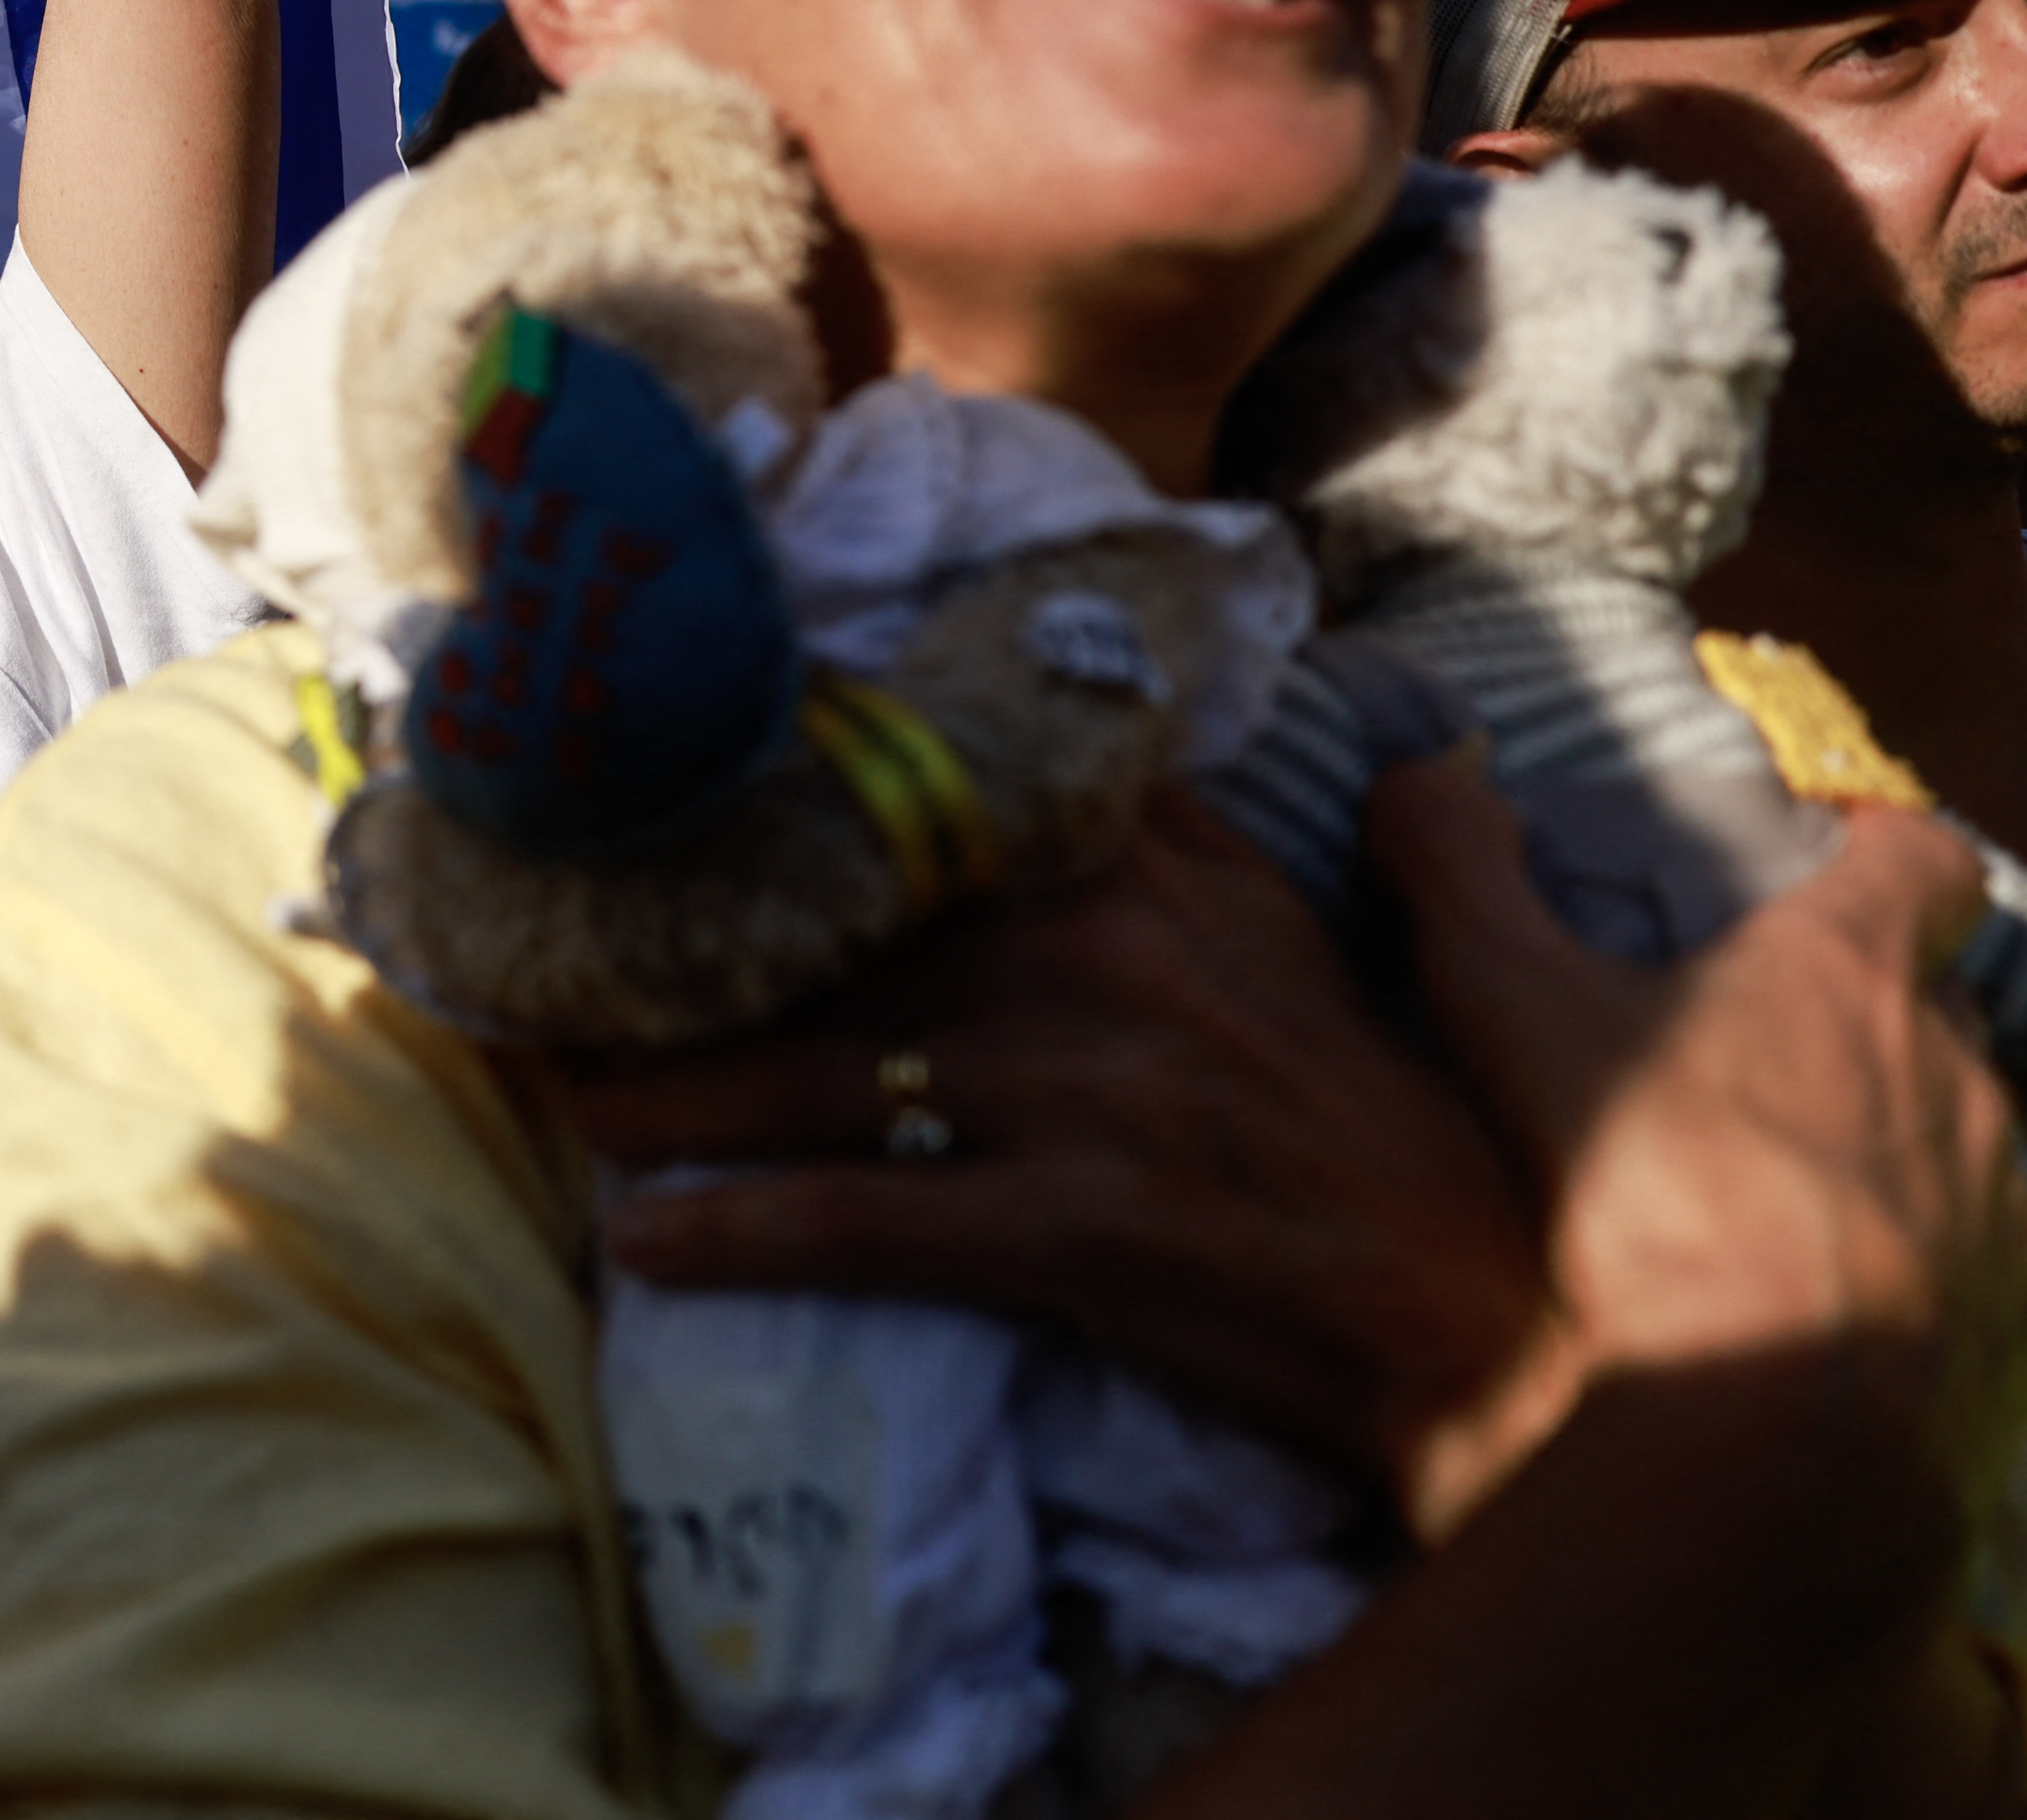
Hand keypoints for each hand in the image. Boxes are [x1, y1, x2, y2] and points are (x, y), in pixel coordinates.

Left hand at [572, 781, 1560, 1532]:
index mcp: (1131, 859)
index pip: (910, 795)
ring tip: (569, 1101)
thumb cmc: (1349, 1110)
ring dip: (665, 1098)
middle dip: (677, 961)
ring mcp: (1077, 1085)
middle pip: (825, 937)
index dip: (759, 798)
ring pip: (807, 1072)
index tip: (634, 799)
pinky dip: (733, 1230)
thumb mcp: (1258, 919)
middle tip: (557, 972)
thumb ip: (1141, 821)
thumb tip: (1031, 719)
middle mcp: (1093, 945)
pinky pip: (854, 1220)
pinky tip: (644, 1242)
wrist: (1469, 1307)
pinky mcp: (1070, 1224)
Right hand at [1374, 754, 2026, 1533]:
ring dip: (1889, 1159)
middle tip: (1757, 1056)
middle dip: (1862, 1023)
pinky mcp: (2015, 1332)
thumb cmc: (1650, 1187)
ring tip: (1783, 1210)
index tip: (1834, 857)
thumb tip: (1417, 775)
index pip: (1923, 862)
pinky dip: (1919, 1284)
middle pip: (1932, 1012)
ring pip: (1958, 1153)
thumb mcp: (1509, 1006)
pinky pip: (1981, 1285)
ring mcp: (2000, 1212)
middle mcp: (1954, 1078)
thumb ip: (1456, 875)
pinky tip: (1831, 1322)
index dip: (1883, 848)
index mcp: (1849, 976)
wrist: (1776, 1423)